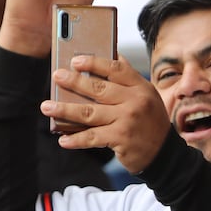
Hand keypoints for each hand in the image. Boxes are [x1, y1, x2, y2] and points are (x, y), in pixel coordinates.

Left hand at [43, 54, 171, 170]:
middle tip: (56, 77)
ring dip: (64, 110)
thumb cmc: (150, 122)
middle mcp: (135, 102)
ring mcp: (127, 121)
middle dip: (74, 82)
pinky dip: (75, 139)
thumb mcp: (147, 96)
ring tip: (47, 107)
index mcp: (141, 87)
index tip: (75, 60)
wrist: (164, 154)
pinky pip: (92, 137)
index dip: (94, 63)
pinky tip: (62, 139)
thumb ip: (129, 78)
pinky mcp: (120, 139)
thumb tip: (112, 56)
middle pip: (98, 89)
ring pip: (89, 113)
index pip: (115, 69)